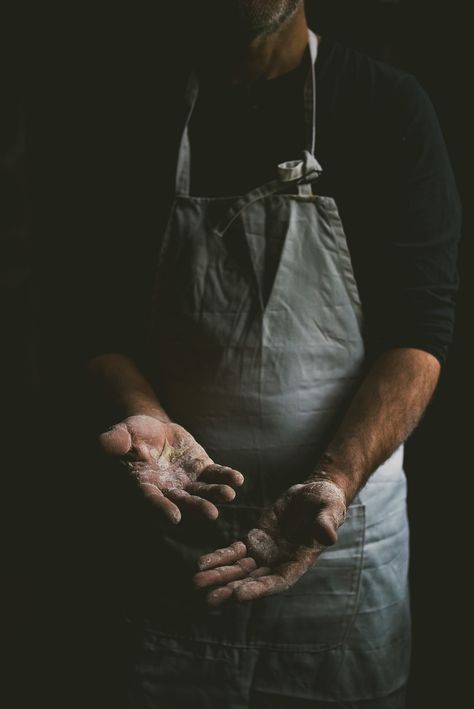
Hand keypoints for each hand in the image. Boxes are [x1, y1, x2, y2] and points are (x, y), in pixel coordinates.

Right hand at [99, 414, 243, 523]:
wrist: (154, 430)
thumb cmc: (133, 434)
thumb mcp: (123, 433)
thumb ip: (116, 440)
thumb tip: (105, 442)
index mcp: (144, 484)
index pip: (152, 499)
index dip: (162, 508)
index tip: (174, 518)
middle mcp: (167, 489)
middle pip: (182, 501)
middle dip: (197, 507)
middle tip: (211, 514)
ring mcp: (187, 481)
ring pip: (202, 491)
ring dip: (215, 494)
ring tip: (228, 495)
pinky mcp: (202, 469)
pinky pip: (215, 475)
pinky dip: (226, 477)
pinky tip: (237, 480)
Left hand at [193, 478, 346, 605]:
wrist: (314, 494)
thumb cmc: (327, 503)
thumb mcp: (330, 510)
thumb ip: (326, 524)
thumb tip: (328, 536)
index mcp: (298, 562)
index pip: (277, 581)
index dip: (258, 589)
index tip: (237, 595)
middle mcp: (279, 563)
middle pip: (252, 581)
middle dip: (230, 589)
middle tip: (208, 599)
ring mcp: (265, 553)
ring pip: (238, 569)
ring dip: (219, 577)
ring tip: (196, 583)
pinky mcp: (254, 540)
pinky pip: (234, 552)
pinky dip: (218, 558)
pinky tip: (201, 564)